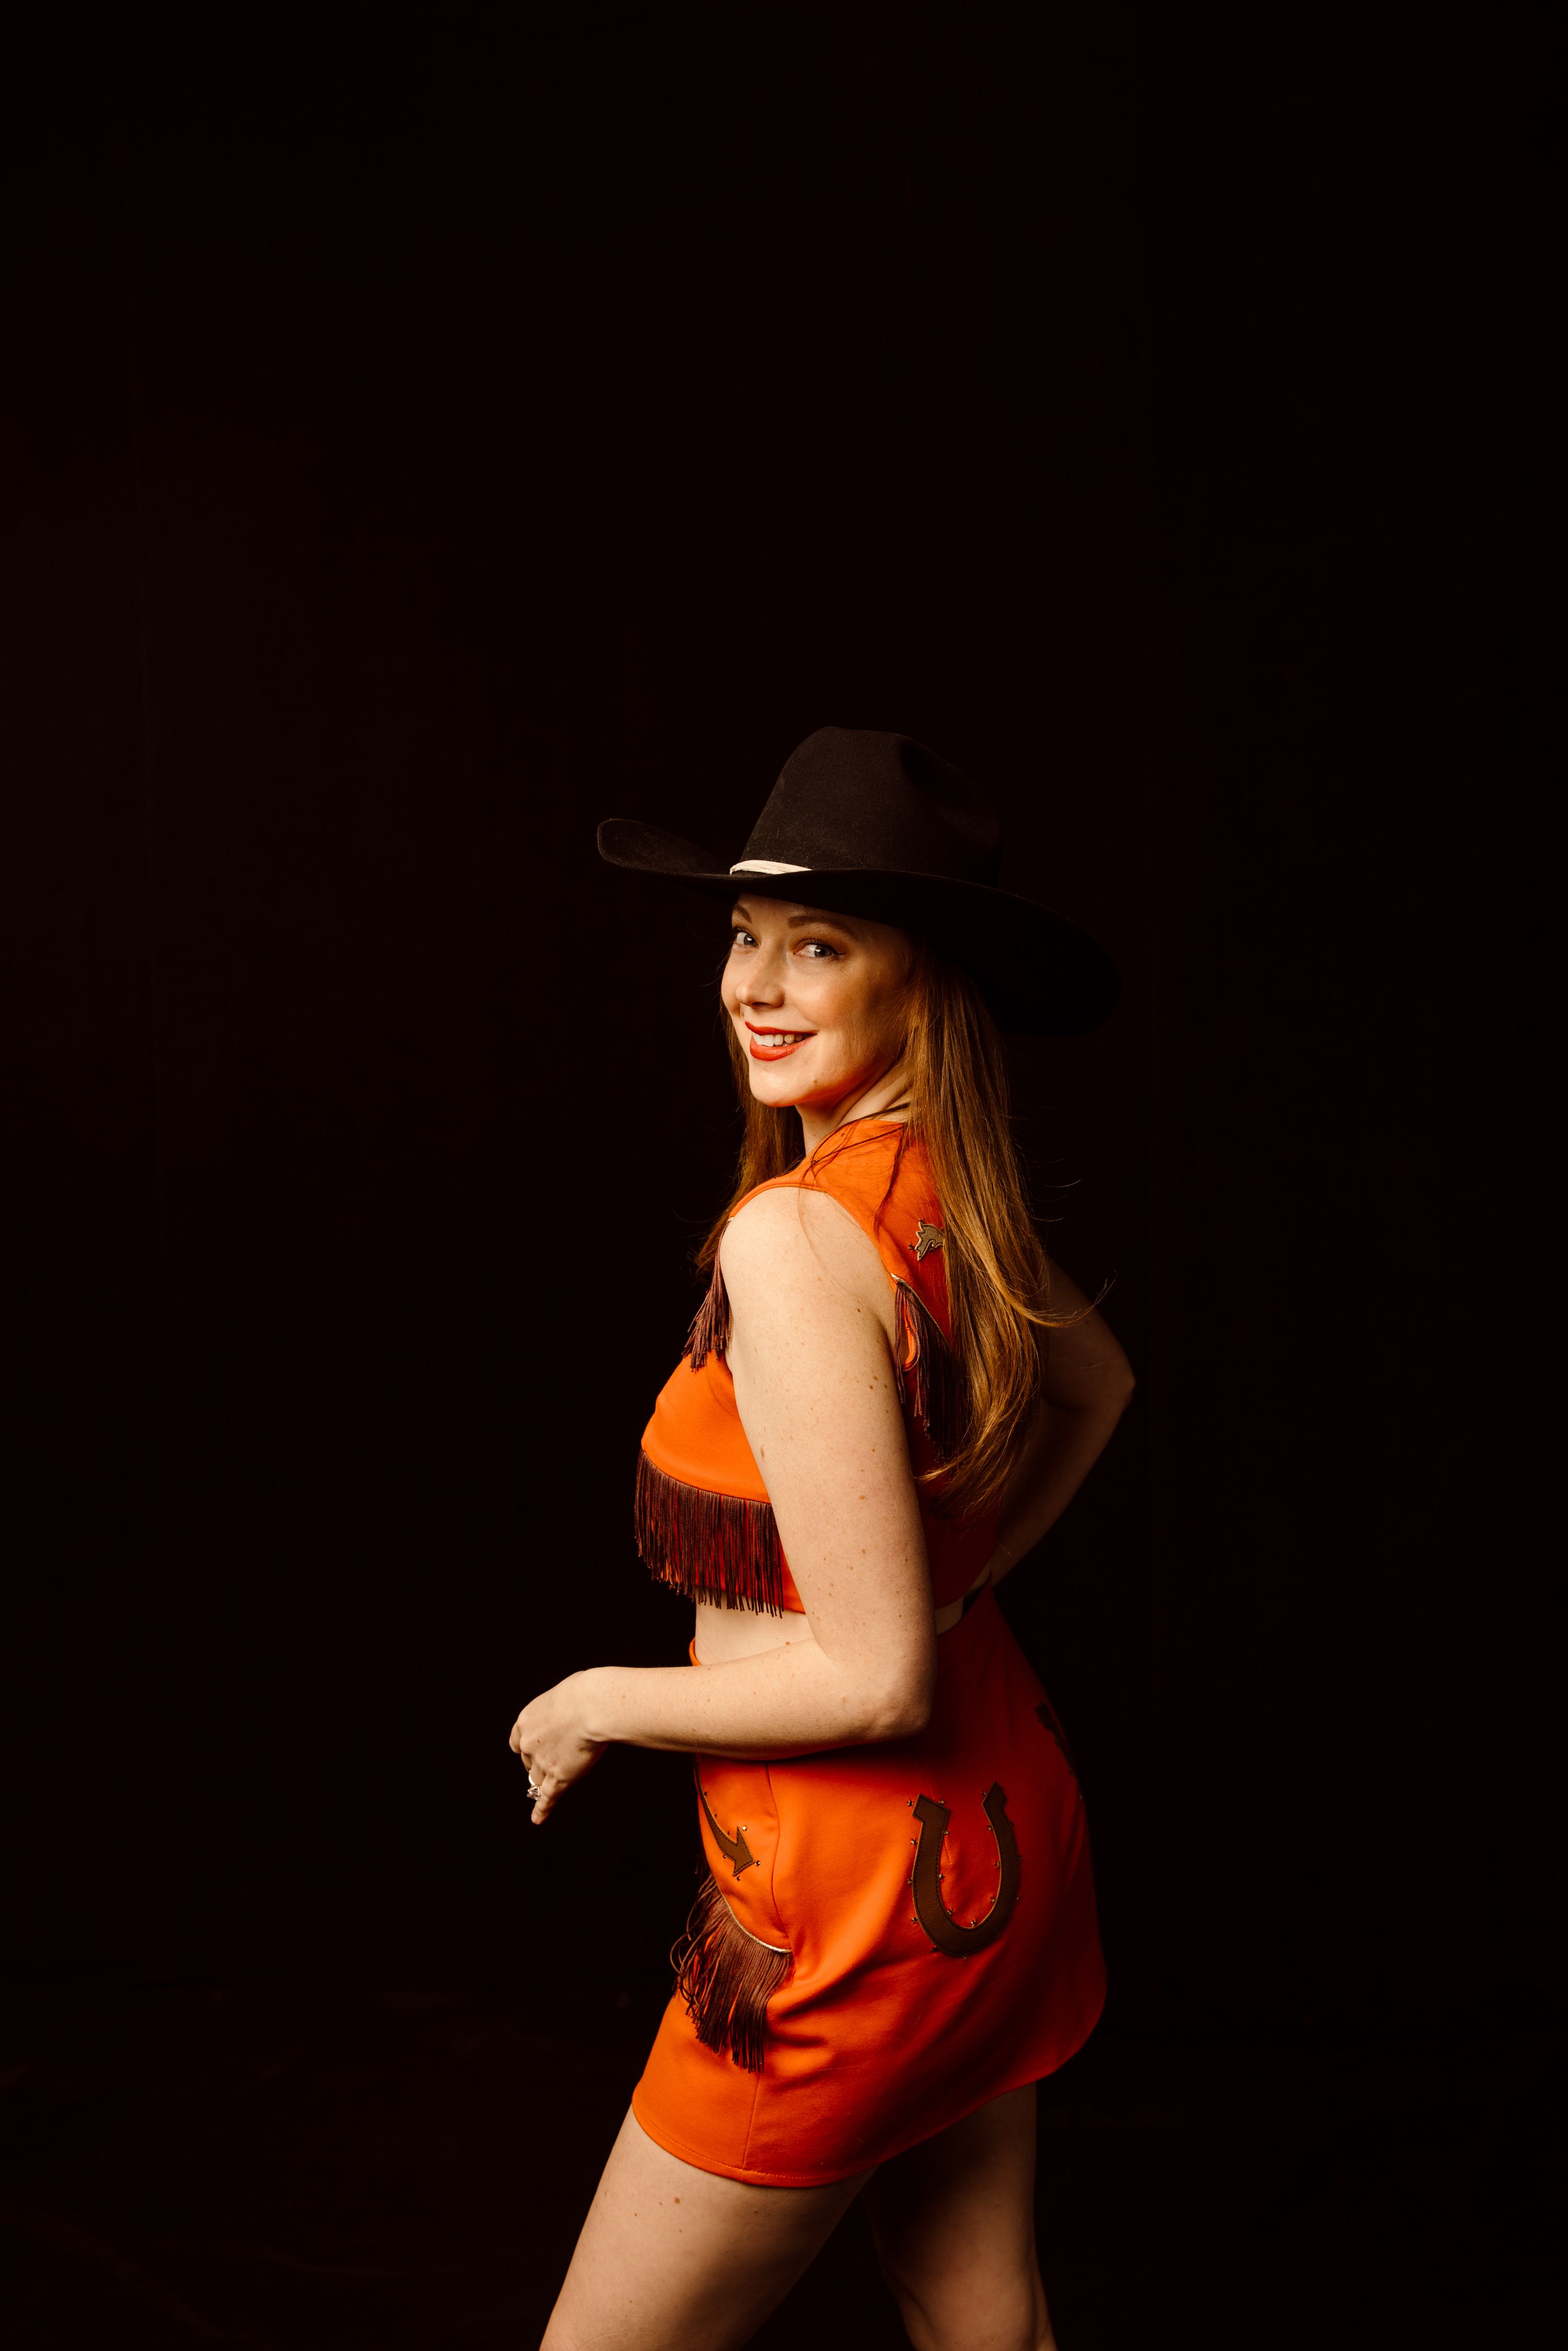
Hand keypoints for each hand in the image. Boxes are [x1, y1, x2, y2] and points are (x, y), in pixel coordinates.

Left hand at [508, 1671, 604, 1824]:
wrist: (592, 1706)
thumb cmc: (583, 1693)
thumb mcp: (564, 1695)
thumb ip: (561, 1711)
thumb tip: (570, 1713)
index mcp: (526, 1720)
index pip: (517, 1742)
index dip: (526, 1748)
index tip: (533, 1750)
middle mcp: (528, 1743)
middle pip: (529, 1762)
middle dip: (540, 1762)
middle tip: (559, 1758)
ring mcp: (542, 1762)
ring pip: (539, 1779)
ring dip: (548, 1779)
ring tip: (563, 1776)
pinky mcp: (558, 1777)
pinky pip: (547, 1797)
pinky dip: (542, 1809)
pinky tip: (537, 1819)